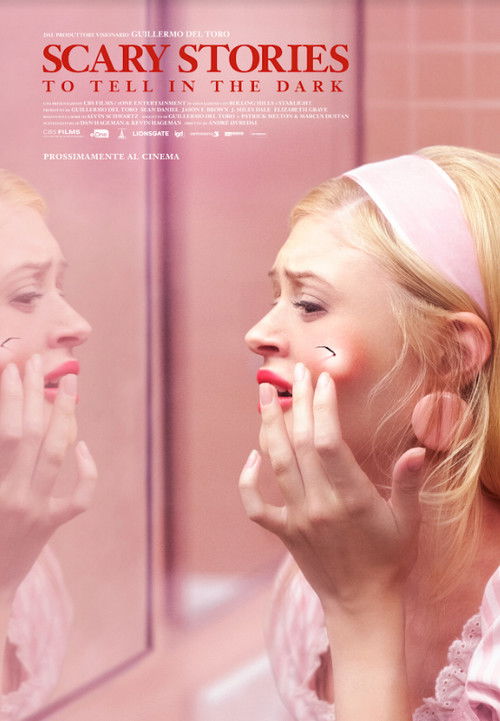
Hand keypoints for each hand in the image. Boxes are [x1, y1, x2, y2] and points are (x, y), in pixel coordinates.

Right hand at [0, 355, 96, 599]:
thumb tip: (7, 434)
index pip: (5, 432)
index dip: (9, 397)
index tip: (11, 368)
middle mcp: (15, 496)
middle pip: (29, 434)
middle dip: (33, 394)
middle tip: (36, 363)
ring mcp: (37, 511)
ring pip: (56, 454)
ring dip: (64, 415)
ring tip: (69, 384)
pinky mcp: (51, 525)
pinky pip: (79, 496)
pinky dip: (85, 470)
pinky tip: (83, 446)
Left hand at [239, 363, 425, 610]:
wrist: (361, 605)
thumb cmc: (390, 560)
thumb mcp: (408, 522)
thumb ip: (408, 485)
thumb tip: (417, 451)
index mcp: (351, 499)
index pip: (328, 443)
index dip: (323, 407)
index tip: (324, 380)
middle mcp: (319, 504)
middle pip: (299, 443)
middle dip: (297, 402)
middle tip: (297, 371)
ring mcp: (297, 518)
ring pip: (275, 463)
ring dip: (267, 425)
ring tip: (263, 392)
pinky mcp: (283, 533)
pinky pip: (255, 505)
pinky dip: (248, 480)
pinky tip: (251, 456)